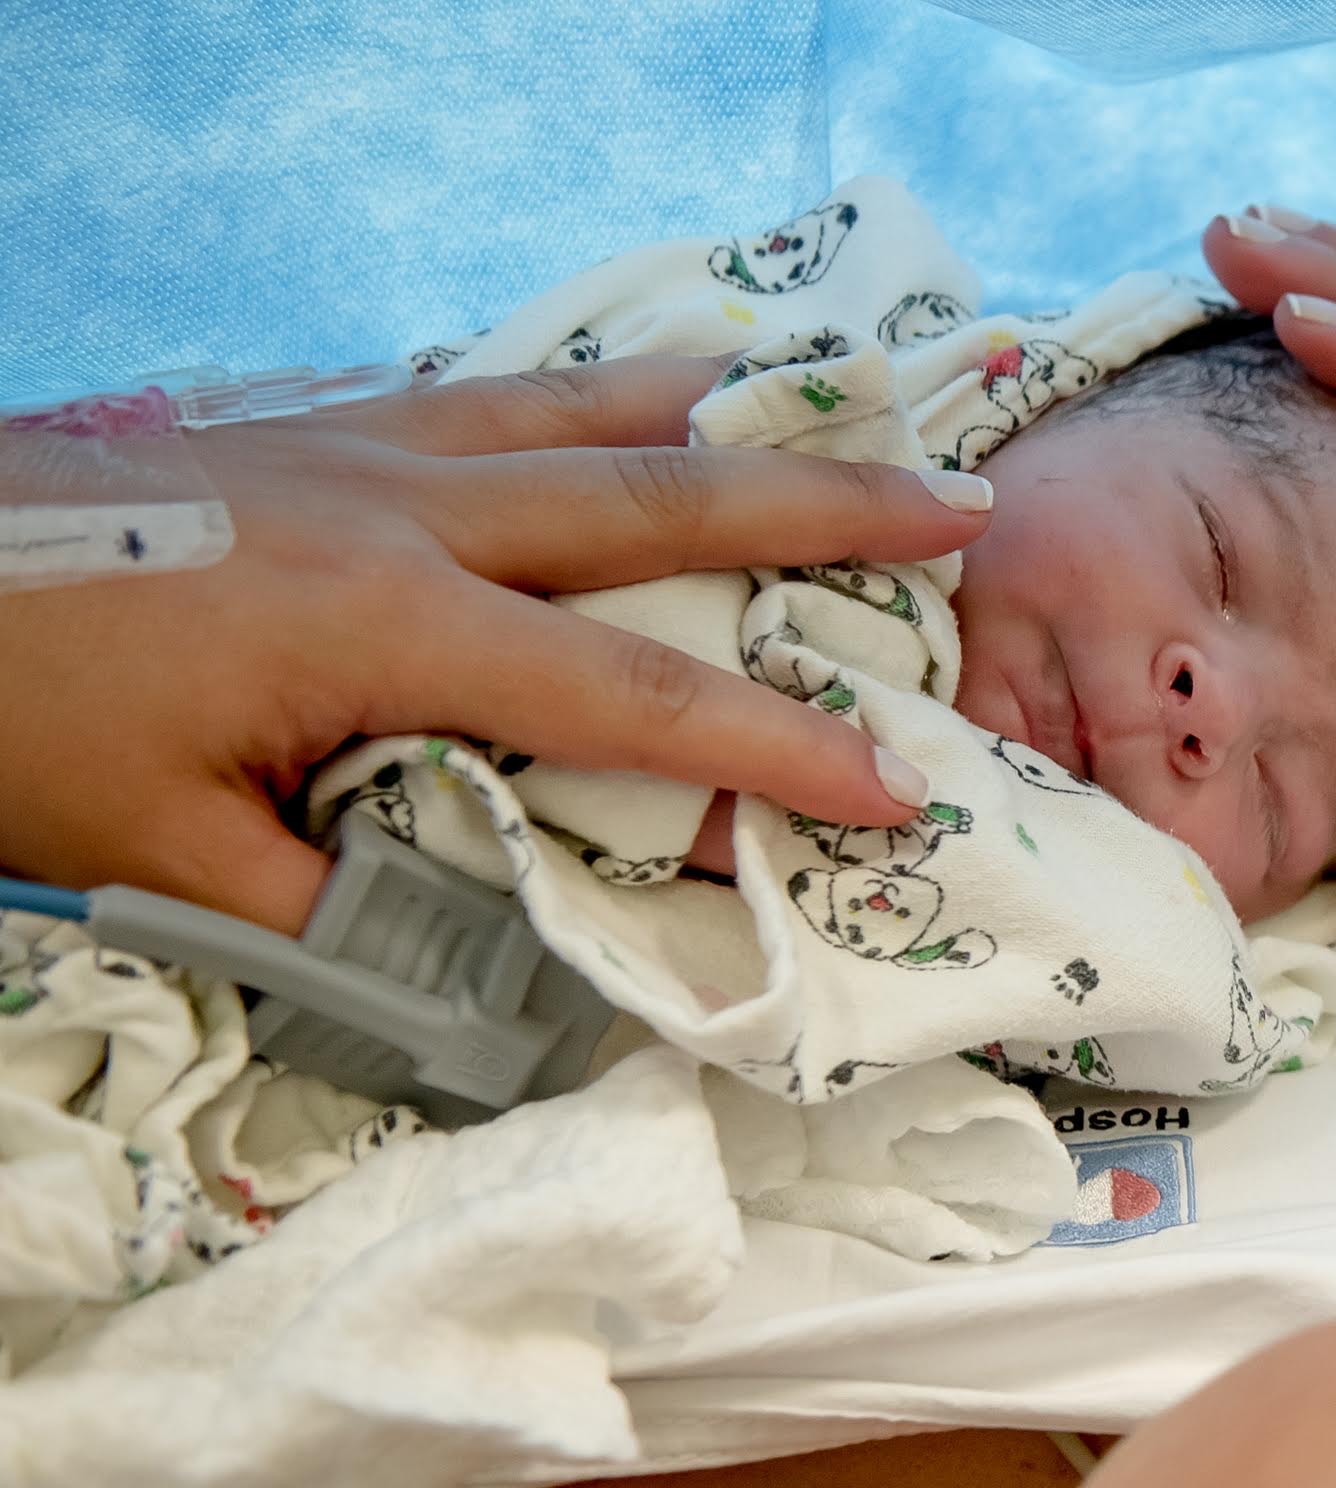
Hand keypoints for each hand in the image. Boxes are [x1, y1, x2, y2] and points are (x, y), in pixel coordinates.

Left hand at [0, 357, 989, 931]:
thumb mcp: (162, 858)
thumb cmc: (5, 719)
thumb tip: (491, 963)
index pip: (630, 699)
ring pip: (578, 408)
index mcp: (380, 623)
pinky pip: (485, 392)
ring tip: (830, 397)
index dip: (779, 750)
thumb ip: (347, 909)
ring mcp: (346, 441)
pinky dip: (588, 392)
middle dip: (819, 506)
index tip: (899, 786)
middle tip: (956, 502)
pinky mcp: (296, 421)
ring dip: (721, 410)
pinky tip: (625, 396)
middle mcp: (395, 507)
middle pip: (653, 499)